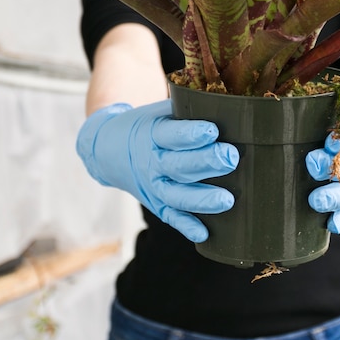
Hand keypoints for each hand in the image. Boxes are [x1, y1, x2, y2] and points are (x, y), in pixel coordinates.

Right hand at [76, 100, 238, 242]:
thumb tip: (231, 107)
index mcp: (153, 134)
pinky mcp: (156, 204)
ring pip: (176, 195)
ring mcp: (153, 186)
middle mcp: (152, 162)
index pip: (172, 135)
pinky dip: (186, 226)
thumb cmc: (148, 126)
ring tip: (227, 200)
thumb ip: (189, 111)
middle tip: (230, 158)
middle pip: (178, 165)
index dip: (191, 134)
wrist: (109, 150)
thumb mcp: (162, 112)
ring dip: (201, 199)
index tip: (213, 131)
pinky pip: (171, 217)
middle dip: (205, 163)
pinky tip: (204, 232)